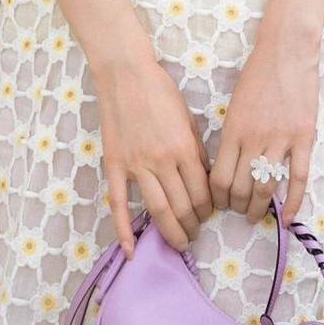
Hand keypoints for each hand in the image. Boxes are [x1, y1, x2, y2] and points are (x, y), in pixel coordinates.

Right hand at [95, 54, 213, 257]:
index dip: (208, 209)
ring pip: (157, 209)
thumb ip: (196, 150)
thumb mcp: (188, 118)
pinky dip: (123, 230)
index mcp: (184, 148)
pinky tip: (130, 251)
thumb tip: (202, 178)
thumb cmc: (160, 91)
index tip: (208, 214)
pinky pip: (119, 203)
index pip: (202, 192)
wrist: (125, 73)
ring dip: (171, 232)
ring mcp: (136, 165)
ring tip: (179, 243)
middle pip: (183, 206)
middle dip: (192, 225)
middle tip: (195, 233)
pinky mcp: (115, 166)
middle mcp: (162, 161)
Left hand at [209, 35, 319, 226]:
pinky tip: (289, 217)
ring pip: (266, 188)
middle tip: (238, 211)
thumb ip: (231, 135)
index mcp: (232, 131)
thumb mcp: (234, 105)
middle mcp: (253, 140)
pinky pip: (299, 178)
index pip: (218, 178)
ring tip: (256, 216)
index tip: (220, 203)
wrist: (286, 52)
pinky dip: (294, 202)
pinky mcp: (304, 138)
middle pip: (240, 188)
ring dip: (258, 208)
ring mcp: (280, 140)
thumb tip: (227, 165)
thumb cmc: (257, 75)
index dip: (217, 198)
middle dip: (236, 207)